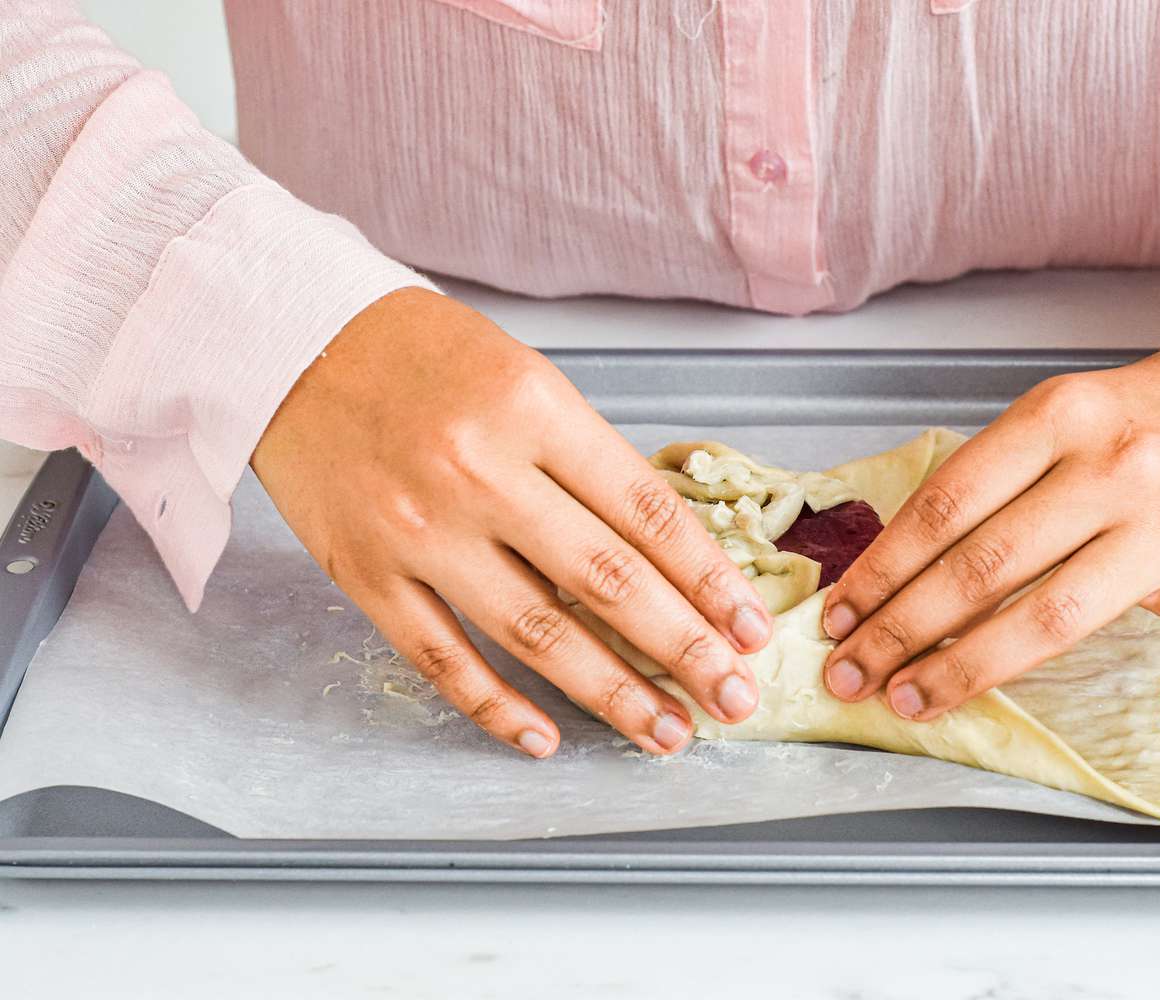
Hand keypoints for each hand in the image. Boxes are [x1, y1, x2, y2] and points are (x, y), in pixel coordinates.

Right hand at [252, 288, 770, 755]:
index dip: (709, 579)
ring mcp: (419, 531)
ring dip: (613, 695)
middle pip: (607, 583)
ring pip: (537, 635)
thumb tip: (667, 557)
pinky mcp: (365, 575)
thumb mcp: (525, 379)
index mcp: (534, 410)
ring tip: (668, 732)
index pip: (646, 513)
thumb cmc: (425, 357)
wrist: (294, 342)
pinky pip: (442, 660)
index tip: (752, 627)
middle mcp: (481, 473)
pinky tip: (549, 738)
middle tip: (735, 697)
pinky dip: (498, 708)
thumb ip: (588, 462)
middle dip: (685, 650)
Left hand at [820, 179, 1159, 734]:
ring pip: (1057, 613)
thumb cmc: (1151, 408)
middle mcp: (1112, 469)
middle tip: (848, 672)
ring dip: (971, 666)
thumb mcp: (1064, 409)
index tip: (837, 612)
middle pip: (984, 566)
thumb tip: (900, 560)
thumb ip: (996, 475)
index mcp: (1060, 417)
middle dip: (900, 628)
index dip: (881, 567)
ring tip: (910, 697)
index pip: (946, 505)